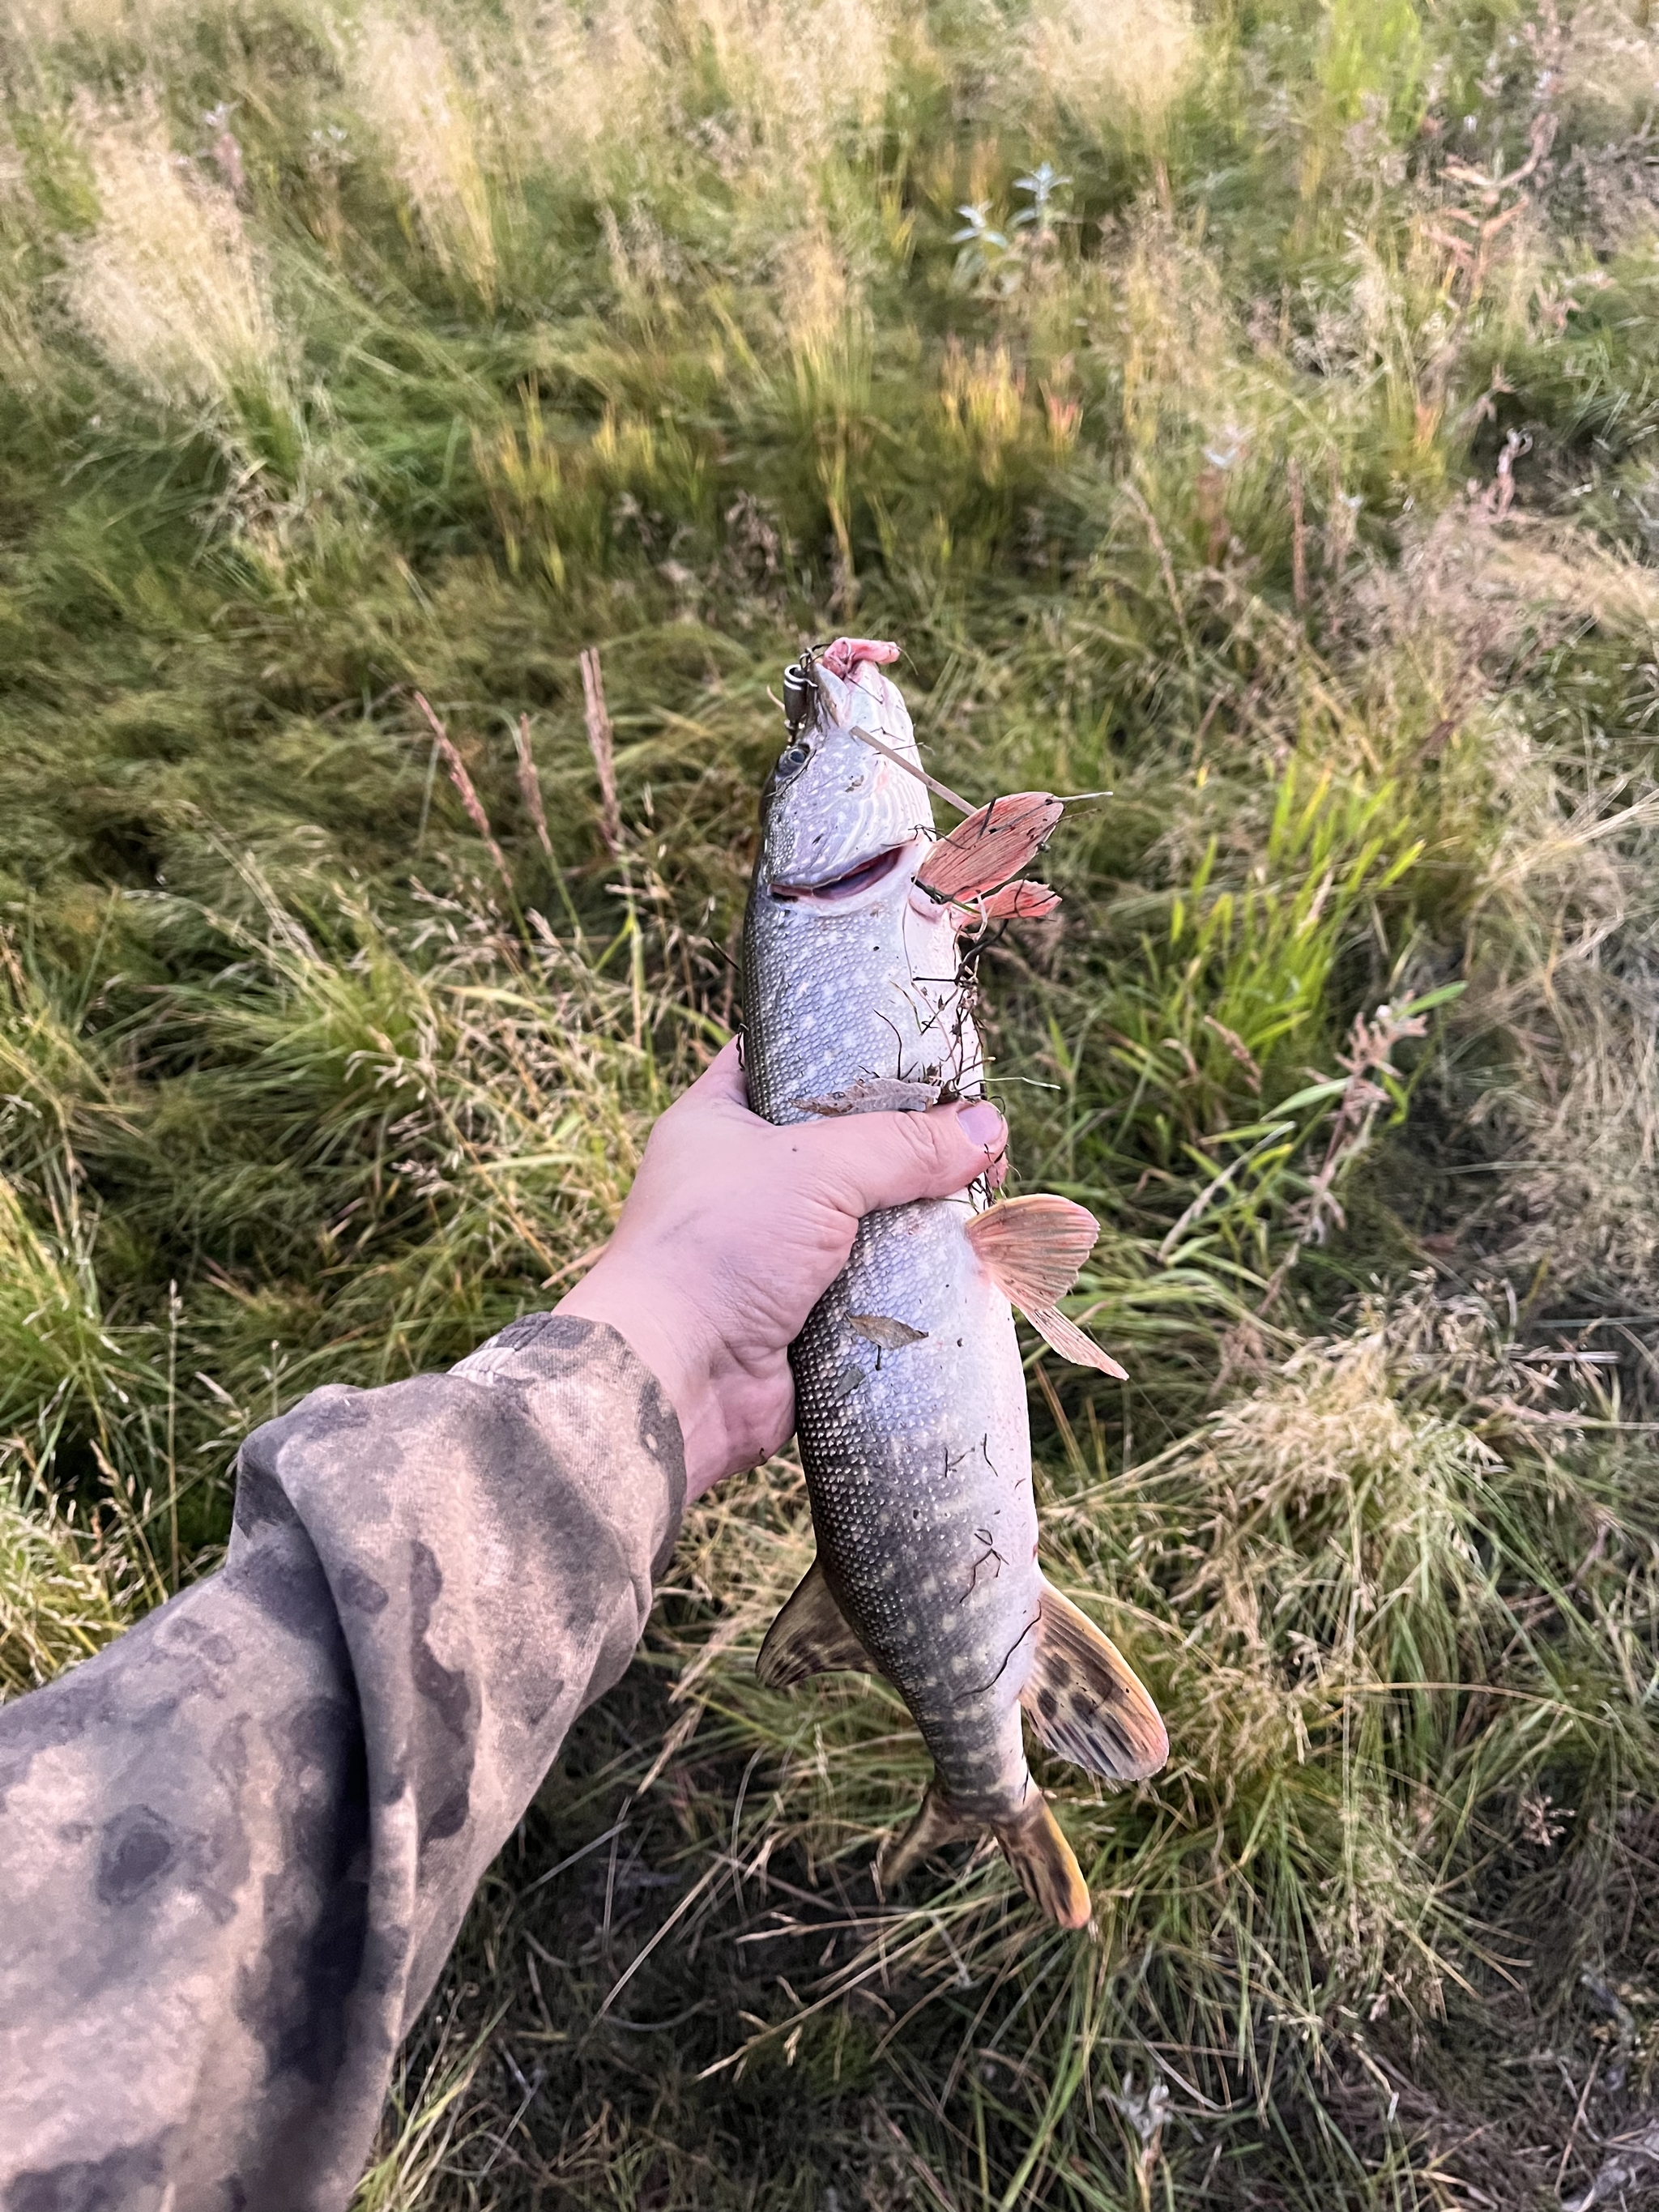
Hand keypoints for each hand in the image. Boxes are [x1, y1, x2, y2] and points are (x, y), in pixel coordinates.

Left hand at [557, 1041, 1006, 1500]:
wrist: (676, 1378)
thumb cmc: (718, 1247)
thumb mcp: (814, 1167)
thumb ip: (902, 1144)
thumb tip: (988, 1129)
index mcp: (719, 1119)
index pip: (784, 1060)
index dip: (847, 1051)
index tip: (916, 1053)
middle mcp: (743, 1180)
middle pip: (844, 1143)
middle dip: (907, 1144)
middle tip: (974, 1136)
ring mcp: (773, 1250)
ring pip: (865, 1217)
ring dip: (917, 1217)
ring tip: (982, 1200)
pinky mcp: (803, 1312)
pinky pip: (872, 1283)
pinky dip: (910, 1279)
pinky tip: (963, 1264)